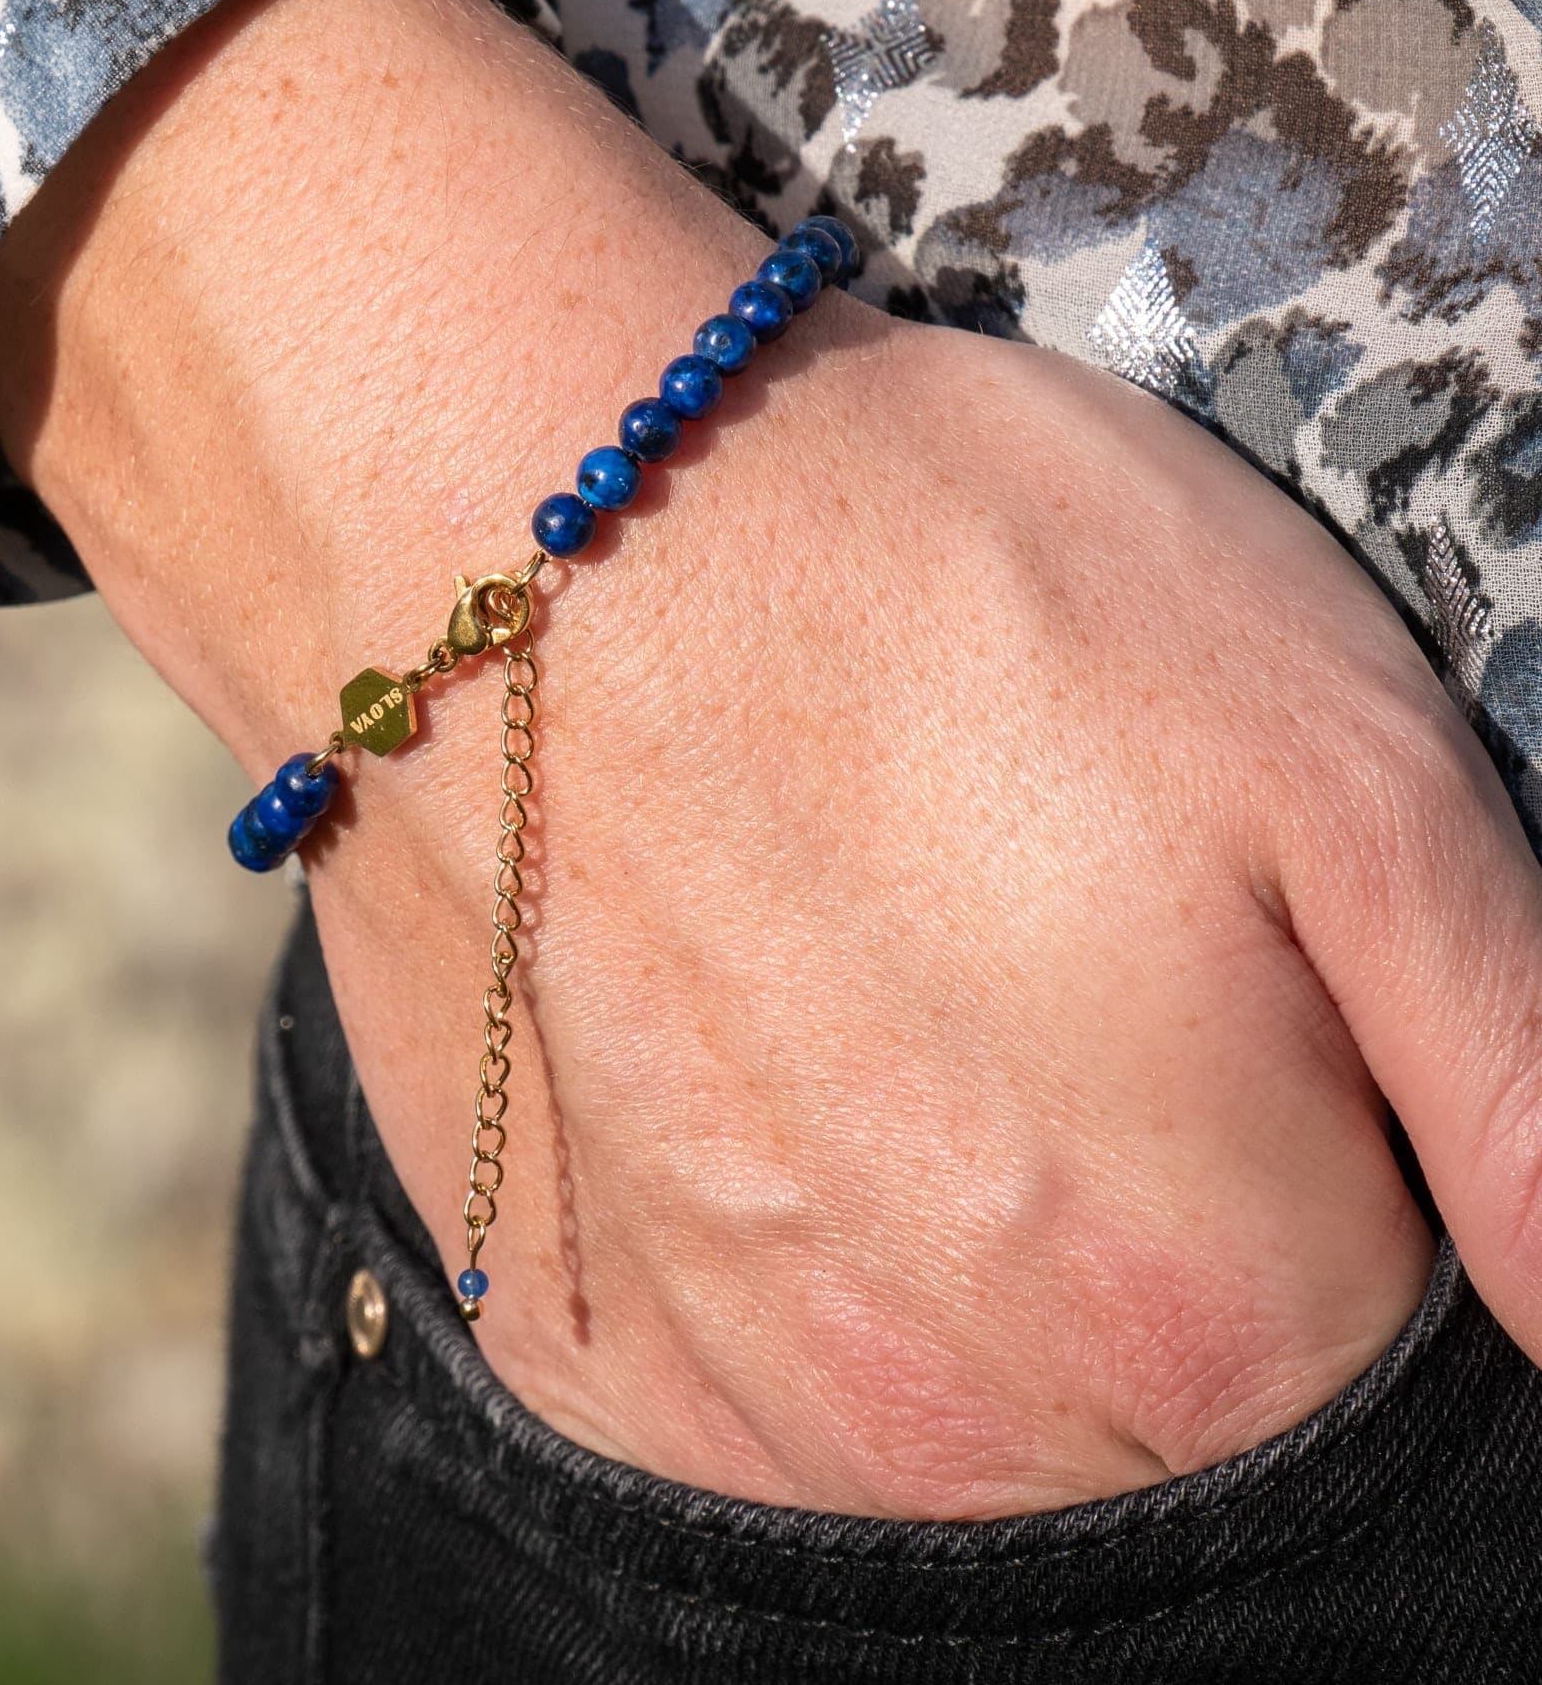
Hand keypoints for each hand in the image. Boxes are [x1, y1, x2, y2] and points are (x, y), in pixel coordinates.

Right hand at [0, 0, 1541, 1516]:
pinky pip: (749, 1402)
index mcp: (1207, 1308)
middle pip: (1164, 1430)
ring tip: (898, 1000)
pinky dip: (791, 1287)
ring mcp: (741, 1388)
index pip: (1388, 1391)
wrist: (519, 528)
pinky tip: (759, 1087)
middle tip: (1051, 975)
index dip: (1350, 1199)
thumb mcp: (1337, 759)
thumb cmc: (934, 586)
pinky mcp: (574, 1324)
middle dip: (1162, 1235)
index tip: (1243, 1030)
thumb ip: (1533, 1095)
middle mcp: (963, 1418)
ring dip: (969, 1264)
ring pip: (954, 1429)